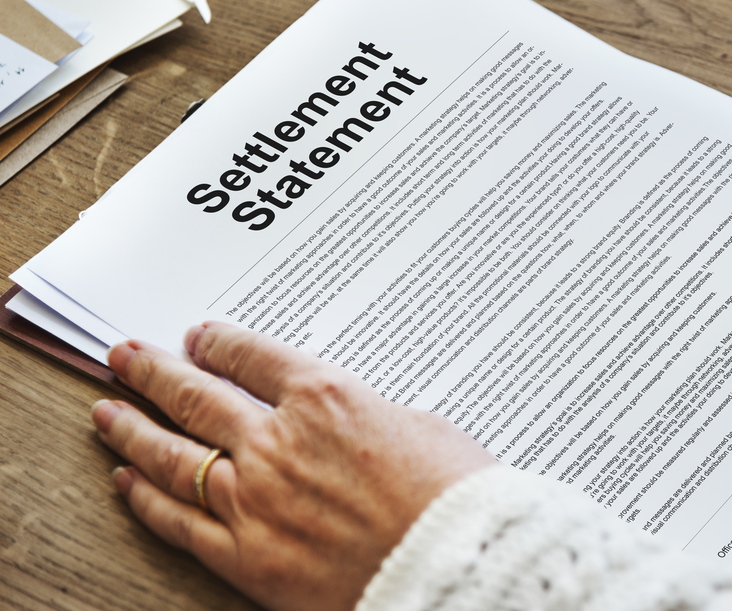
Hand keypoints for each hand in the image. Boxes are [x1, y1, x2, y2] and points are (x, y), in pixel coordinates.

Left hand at [90, 322, 495, 610]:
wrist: (453, 565)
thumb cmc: (453, 497)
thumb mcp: (423, 428)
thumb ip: (370, 416)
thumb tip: (351, 420)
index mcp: (325, 398)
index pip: (252, 356)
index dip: (218, 343)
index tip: (199, 337)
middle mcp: (277, 442)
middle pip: (196, 396)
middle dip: (154, 372)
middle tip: (125, 356)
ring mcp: (254, 500)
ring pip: (173, 455)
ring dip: (133, 428)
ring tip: (107, 413)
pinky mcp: (247, 557)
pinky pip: (181, 522)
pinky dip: (147, 499)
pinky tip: (127, 482)